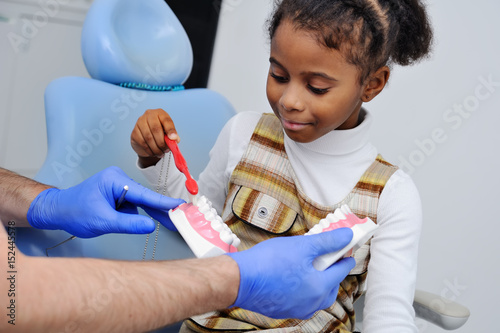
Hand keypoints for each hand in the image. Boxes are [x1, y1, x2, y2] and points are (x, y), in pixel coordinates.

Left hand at [27, 166, 184, 237]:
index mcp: (115, 180)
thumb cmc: (74, 211)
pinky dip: (137, 215)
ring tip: (153, 223)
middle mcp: (119, 179)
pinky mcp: (118, 194)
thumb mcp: (103, 221)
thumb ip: (128, 224)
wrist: (58, 211)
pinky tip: (134, 221)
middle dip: (160, 210)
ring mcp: (119, 186)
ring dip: (144, 215)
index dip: (164, 202)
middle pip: (146, 197)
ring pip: (140, 203)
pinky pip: (133, 205)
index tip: (181, 206)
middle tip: (179, 220)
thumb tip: (150, 226)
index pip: (144, 194)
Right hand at [131, 108, 179, 167]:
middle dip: (162, 142)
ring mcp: (139, 122)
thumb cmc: (160, 134)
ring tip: (161, 153)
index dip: (170, 130)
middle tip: (166, 150)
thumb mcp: (169, 134)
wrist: (148, 139)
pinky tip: (153, 153)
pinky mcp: (134, 132)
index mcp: (160, 113)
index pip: (166, 120)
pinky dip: (149, 150)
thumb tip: (175, 139)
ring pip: (148, 137)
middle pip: (156, 129)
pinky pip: (142, 143)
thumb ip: (173, 136)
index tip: (174, 139)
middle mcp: (148, 115)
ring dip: (156, 148)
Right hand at [226, 228, 355, 319]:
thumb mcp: (301, 246)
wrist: (239, 279)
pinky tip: (293, 276)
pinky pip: (300, 299)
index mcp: (319, 288)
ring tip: (308, 265)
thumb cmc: (267, 263)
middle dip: (331, 271)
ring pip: (315, 295)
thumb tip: (346, 236)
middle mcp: (311, 303)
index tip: (347, 249)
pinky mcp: (282, 309)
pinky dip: (302, 288)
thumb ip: (327, 242)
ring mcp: (296, 309)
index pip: (341, 270)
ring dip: (317, 281)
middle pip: (330, 286)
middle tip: (327, 256)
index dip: (345, 256)